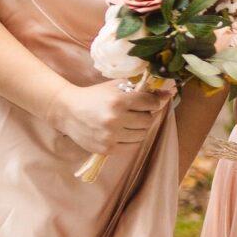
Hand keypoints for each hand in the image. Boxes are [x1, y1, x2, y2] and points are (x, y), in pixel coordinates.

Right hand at [49, 78, 172, 157]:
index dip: (152, 102)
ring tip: (128, 122)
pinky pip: (132, 146)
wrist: (67, 112)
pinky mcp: (107, 149)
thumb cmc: (94, 97)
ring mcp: (111, 136)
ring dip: (139, 128)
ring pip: (142, 135)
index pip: (150, 103)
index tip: (148, 102)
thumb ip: (140, 89)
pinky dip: (131, 139)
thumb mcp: (115, 87)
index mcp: (118, 101)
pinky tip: (123, 132)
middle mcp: (115, 119)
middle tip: (135, 112)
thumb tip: (169, 93)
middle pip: (148, 120)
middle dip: (145, 115)